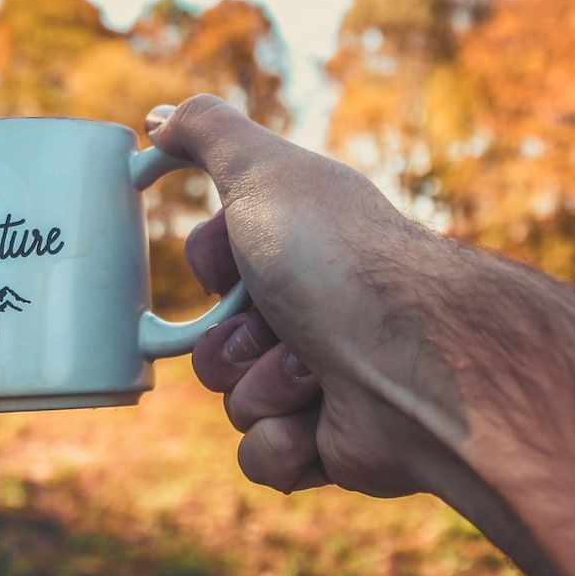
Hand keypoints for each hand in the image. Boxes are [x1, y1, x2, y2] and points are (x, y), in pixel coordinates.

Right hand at [150, 94, 446, 499]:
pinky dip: (283, 440)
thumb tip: (159, 119)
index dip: (212, 265)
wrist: (415, 359)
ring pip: (232, 399)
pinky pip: (260, 456)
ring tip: (312, 372)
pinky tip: (319, 423)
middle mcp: (315, 311)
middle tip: (275, 324)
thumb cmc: (336, 258)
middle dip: (232, 339)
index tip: (238, 260)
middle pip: (211, 340)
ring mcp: (323, 382)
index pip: (211, 266)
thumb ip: (208, 133)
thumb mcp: (263, 170)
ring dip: (262, 386)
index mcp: (301, 251)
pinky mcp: (331, 446)